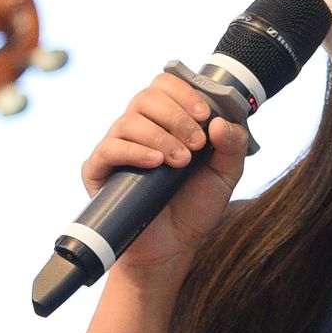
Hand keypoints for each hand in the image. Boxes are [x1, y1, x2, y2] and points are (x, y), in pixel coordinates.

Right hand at [79, 71, 251, 280]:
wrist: (173, 248)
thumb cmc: (196, 207)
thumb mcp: (226, 175)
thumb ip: (233, 146)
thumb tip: (219, 121)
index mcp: (167, 121)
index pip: (165, 85)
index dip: (184, 92)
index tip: (204, 115)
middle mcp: (139, 128)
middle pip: (146, 96)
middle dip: (176, 115)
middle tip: (196, 144)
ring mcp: (117, 147)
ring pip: (129, 120)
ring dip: (160, 136)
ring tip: (180, 162)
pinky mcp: (98, 170)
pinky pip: (108, 148)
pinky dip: (133, 150)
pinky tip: (155, 163)